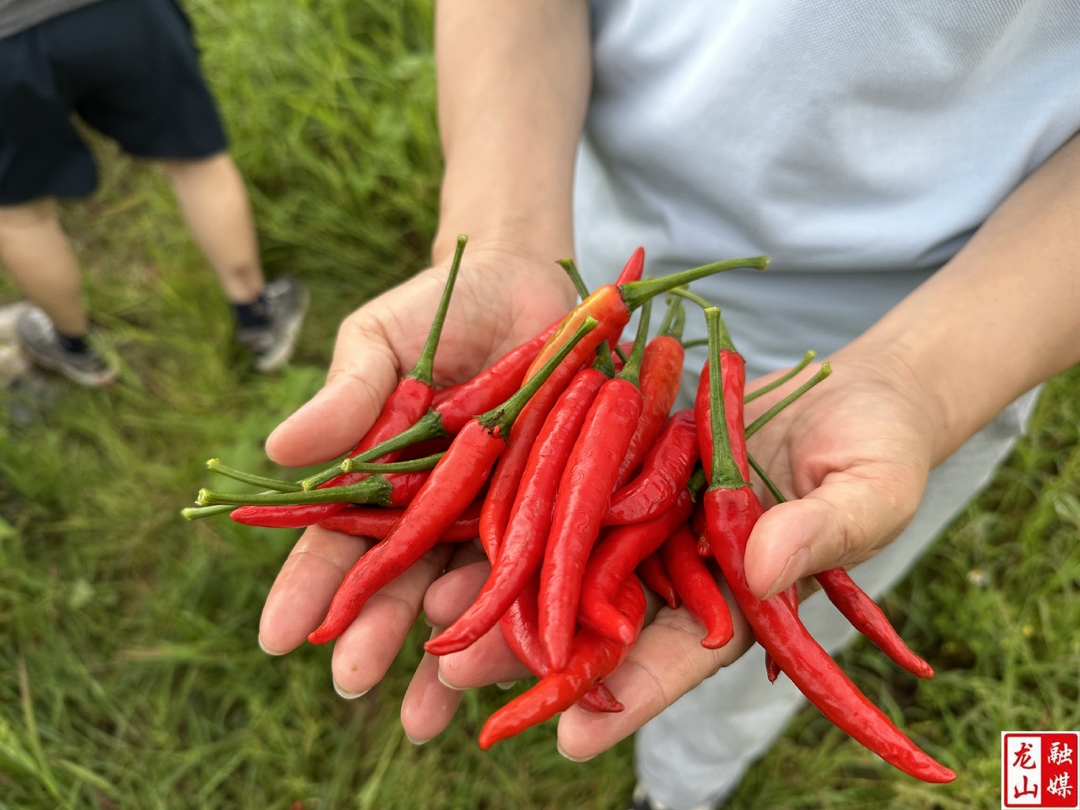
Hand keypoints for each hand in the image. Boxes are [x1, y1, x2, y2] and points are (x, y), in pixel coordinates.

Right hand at [256, 242, 575, 704]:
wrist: (533, 283)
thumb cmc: (445, 306)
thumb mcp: (383, 339)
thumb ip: (346, 393)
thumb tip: (276, 448)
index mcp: (382, 476)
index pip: (336, 540)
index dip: (308, 587)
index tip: (277, 635)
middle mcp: (438, 507)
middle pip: (401, 581)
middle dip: (373, 633)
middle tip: (350, 682)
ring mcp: (498, 510)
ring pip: (467, 590)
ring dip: (446, 651)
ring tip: (425, 707)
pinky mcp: (558, 503)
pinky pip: (540, 561)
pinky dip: (524, 609)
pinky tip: (507, 659)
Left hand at [420, 353, 935, 759]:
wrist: (847, 394)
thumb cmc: (878, 450)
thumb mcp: (869, 491)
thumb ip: (824, 535)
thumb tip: (764, 569)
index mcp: (743, 601)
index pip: (683, 659)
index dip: (632, 697)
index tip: (573, 739)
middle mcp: (683, 571)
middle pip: (602, 624)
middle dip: (532, 658)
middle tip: (459, 682)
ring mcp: (652, 521)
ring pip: (568, 567)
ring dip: (502, 593)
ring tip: (432, 618)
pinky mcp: (628, 466)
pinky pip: (569, 491)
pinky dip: (518, 513)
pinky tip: (457, 531)